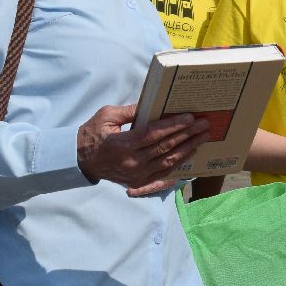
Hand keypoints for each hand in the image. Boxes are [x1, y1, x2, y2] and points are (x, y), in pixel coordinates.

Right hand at [77, 106, 210, 195]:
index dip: (174, 126)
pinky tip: (191, 152)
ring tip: (203, 137)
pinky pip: (164, 173)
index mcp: (123, 145)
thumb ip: (130, 110)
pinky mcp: (139, 182)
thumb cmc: (92, 134)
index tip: (190, 117)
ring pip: (168, 161)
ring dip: (188, 148)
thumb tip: (151, 103)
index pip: (154, 134)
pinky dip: (179, 162)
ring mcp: (137, 175)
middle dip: (188, 135)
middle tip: (204, 124)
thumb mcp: (106, 116)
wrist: (81, 162)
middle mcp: (132, 163)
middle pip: (165, 147)